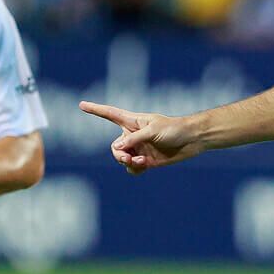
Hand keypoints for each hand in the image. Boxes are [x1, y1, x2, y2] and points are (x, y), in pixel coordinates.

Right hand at [78, 101, 198, 174]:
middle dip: (119, 154)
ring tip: (141, 162)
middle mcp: (133, 135)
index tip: (81, 104)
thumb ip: (134, 139)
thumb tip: (117, 149)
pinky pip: (132, 168)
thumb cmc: (174, 129)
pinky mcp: (146, 161)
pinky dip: (135, 169)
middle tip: (128, 158)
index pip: (110, 114)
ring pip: (122, 159)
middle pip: (115, 147)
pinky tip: (145, 166)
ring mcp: (139, 149)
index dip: (95, 110)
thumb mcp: (152, 131)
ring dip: (127, 163)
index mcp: (133, 121)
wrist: (192, 140)